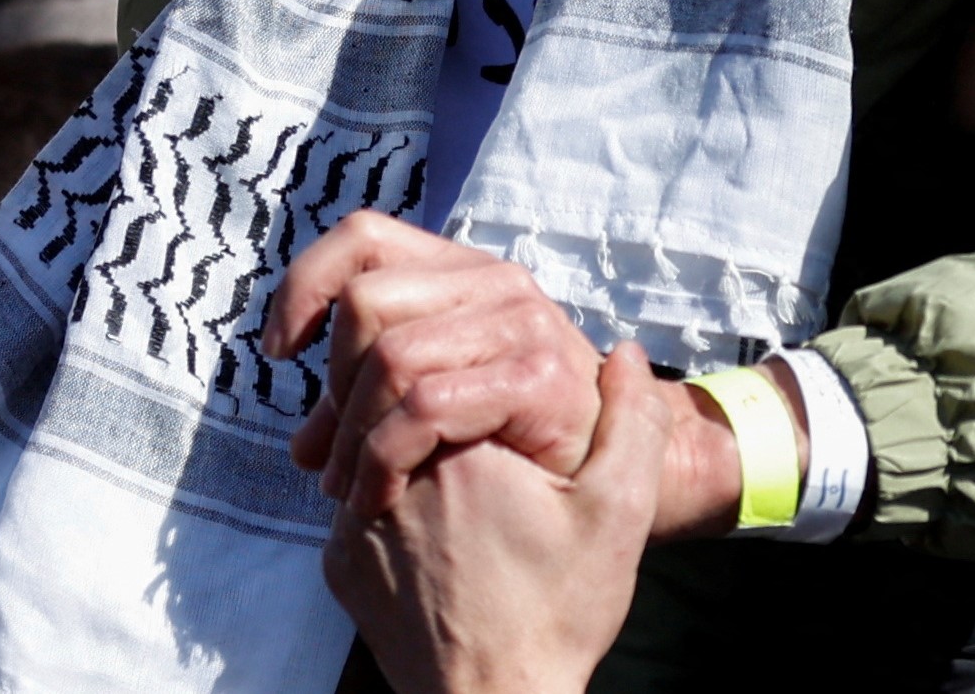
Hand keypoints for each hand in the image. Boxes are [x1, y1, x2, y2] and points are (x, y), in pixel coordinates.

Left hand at [326, 341, 676, 693]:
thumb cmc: (556, 617)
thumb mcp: (617, 518)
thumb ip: (633, 426)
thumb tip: (628, 357)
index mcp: (465, 449)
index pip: (431, 360)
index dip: (454, 362)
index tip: (486, 396)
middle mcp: (396, 477)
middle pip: (387, 391)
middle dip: (412, 391)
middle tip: (454, 421)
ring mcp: (356, 520)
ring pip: (361, 441)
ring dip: (390, 439)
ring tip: (447, 481)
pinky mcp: (341, 558)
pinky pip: (350, 499)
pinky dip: (380, 496)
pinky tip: (431, 532)